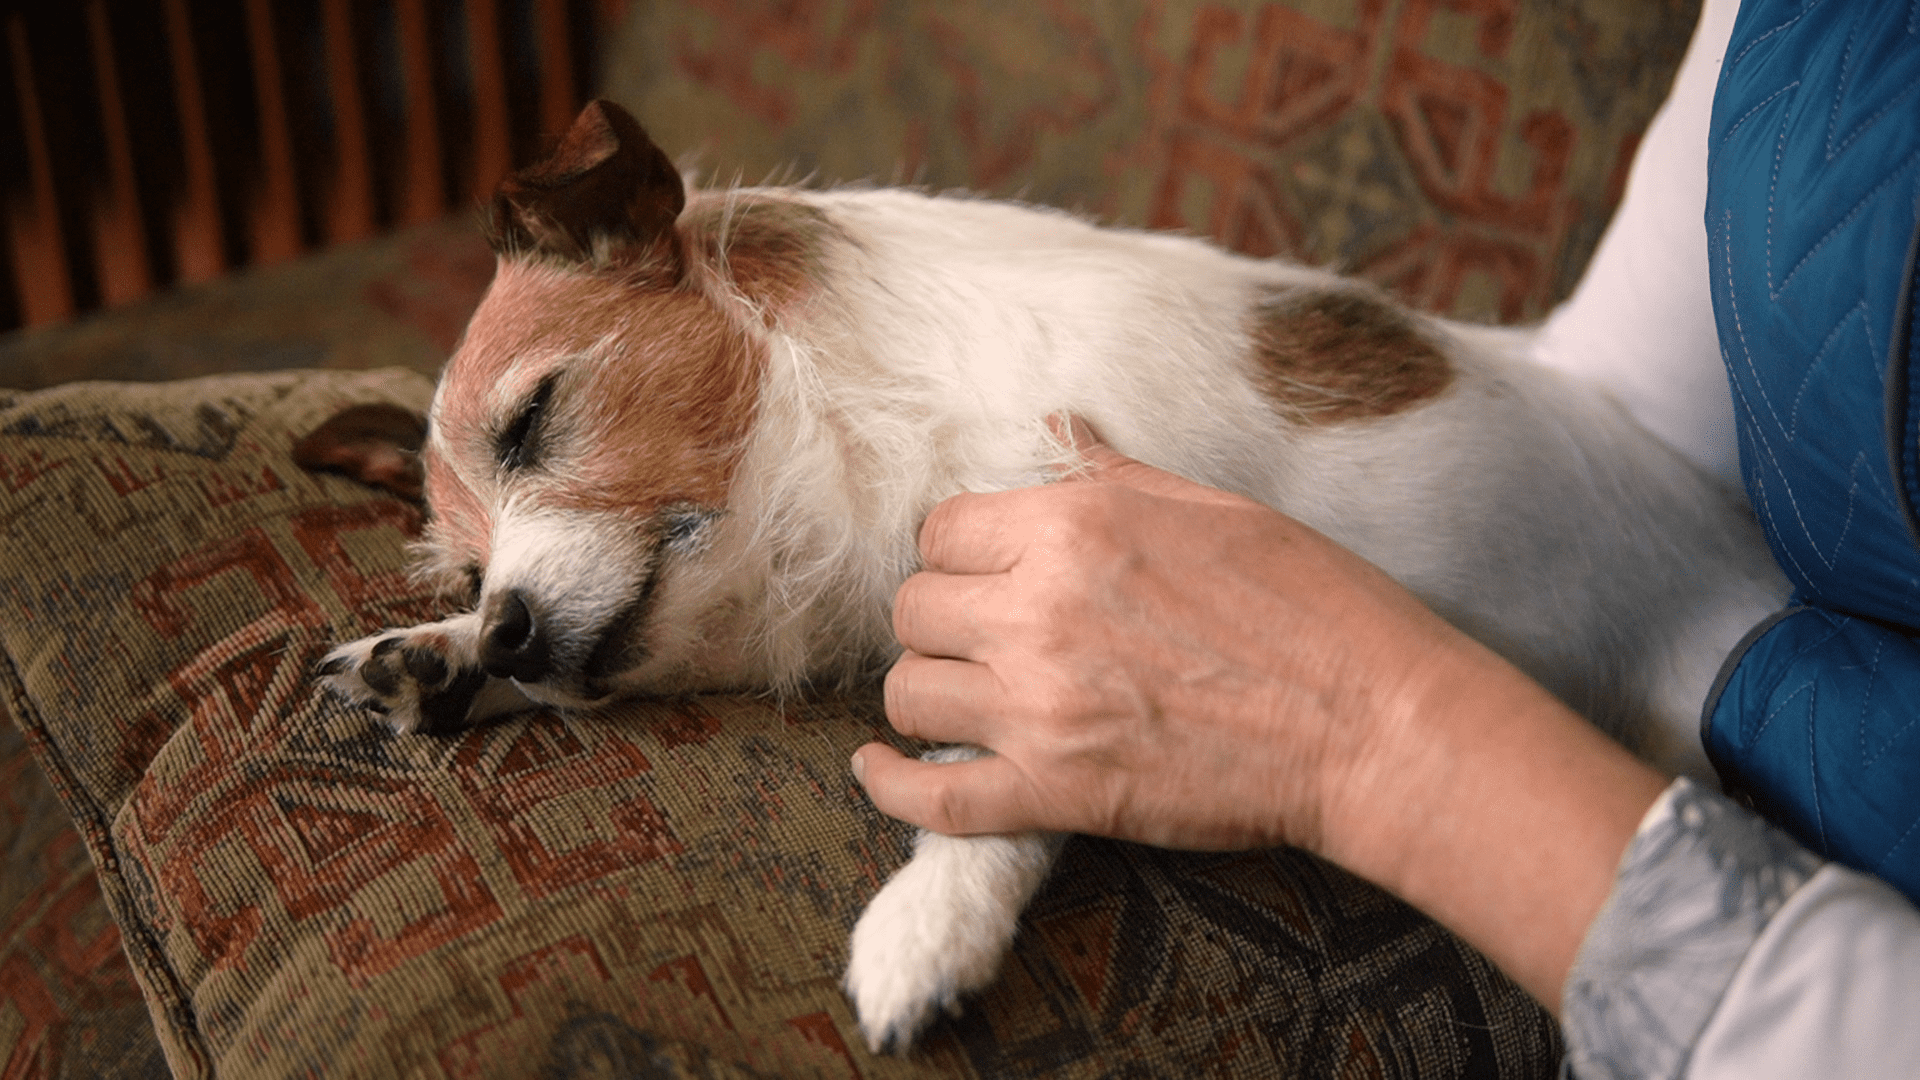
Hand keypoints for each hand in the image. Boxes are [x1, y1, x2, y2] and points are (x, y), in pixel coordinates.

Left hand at [853, 417, 1668, 1011]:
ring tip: (961, 694)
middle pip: (914, 608)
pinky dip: (891, 787)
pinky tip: (878, 771)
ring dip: (927, 692)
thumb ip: (1115, 474)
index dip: (957, 552)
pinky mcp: (1058, 793)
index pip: (942, 528)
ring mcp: (1042, 707)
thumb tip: (1059, 427)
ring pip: (907, 694)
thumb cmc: (1313, 605)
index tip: (982, 573)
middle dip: (939, 618)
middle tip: (980, 635)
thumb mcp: (1215, 508)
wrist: (1374, 724)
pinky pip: (931, 797)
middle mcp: (1039, 609)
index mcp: (1075, 526)